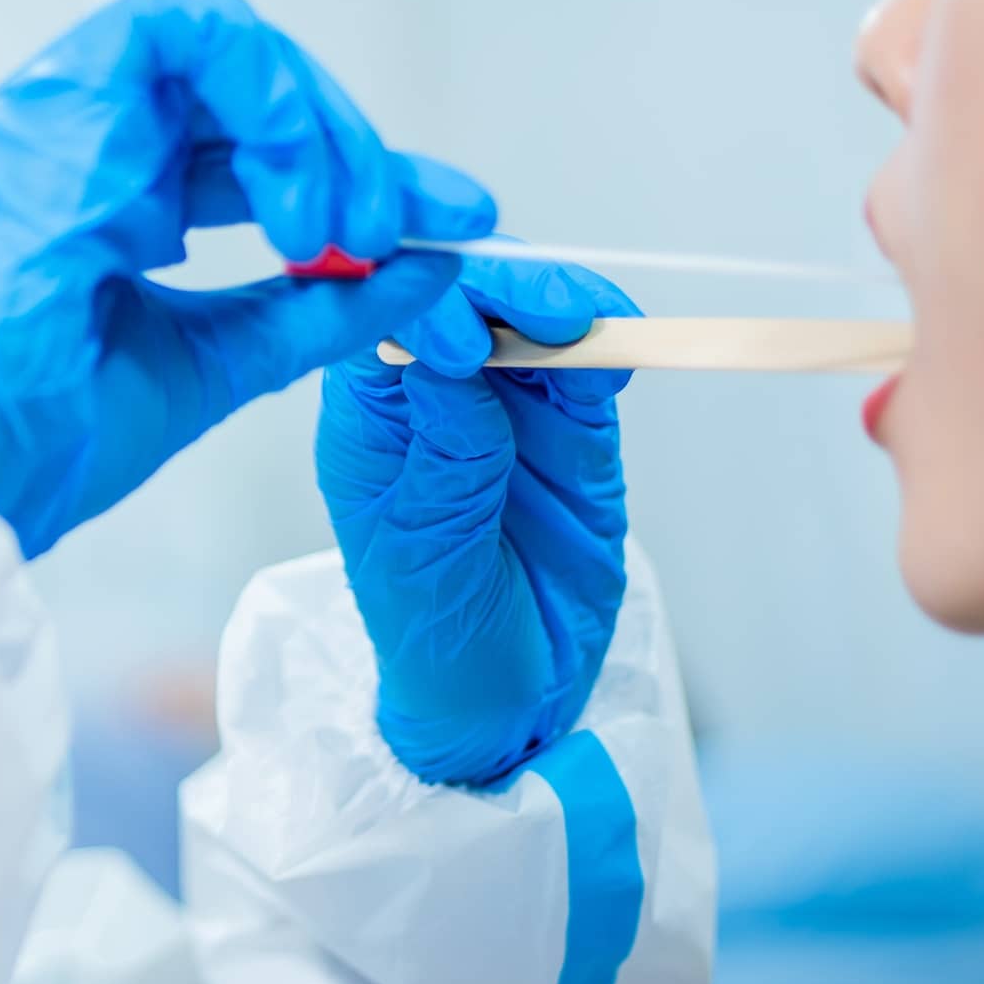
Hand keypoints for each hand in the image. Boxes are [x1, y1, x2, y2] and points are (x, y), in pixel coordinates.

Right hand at [0, 0, 497, 558]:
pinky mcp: (47, 127)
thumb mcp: (220, 359)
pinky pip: (171, 36)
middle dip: (345, 139)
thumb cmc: (45, 433)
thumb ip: (316, 308)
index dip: (354, 159)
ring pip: (217, 36)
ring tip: (338, 225)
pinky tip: (287, 209)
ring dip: (307, 119)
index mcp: (107, 183)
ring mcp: (54, 119)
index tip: (438, 218)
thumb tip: (423, 266)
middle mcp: (76, 134)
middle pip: (244, 69)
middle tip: (395, 227)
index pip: (248, 128)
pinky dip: (258, 100)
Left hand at [316, 254, 637, 784]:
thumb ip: (444, 463)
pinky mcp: (571, 425)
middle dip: (502, 290)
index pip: (380, 329)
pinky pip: (588, 367)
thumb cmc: (435, 635)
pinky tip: (614, 358)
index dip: (418, 311)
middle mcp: (430, 396)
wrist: (508, 693)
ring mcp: (505, 404)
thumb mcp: (424, 558)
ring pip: (528, 318)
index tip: (460, 340)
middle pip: (460, 303)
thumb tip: (443, 364)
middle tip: (550, 310)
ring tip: (587, 324)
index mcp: (368, 421)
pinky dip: (607, 348)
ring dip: (560, 304)